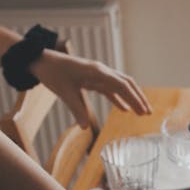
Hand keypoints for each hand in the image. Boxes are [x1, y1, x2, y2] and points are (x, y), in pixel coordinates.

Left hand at [30, 50, 151, 126]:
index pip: (122, 85)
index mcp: (97, 72)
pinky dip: (117, 98)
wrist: (41, 61)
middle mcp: (101, 71)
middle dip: (138, 98)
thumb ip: (77, 109)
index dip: (134, 99)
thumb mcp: (64, 92)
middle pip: (126, 84)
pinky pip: (109, 89)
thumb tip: (85, 128)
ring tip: (140, 112)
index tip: (143, 111)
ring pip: (119, 86)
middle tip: (148, 112)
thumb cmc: (53, 73)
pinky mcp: (92, 79)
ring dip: (130, 98)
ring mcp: (97, 74)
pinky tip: (123, 109)